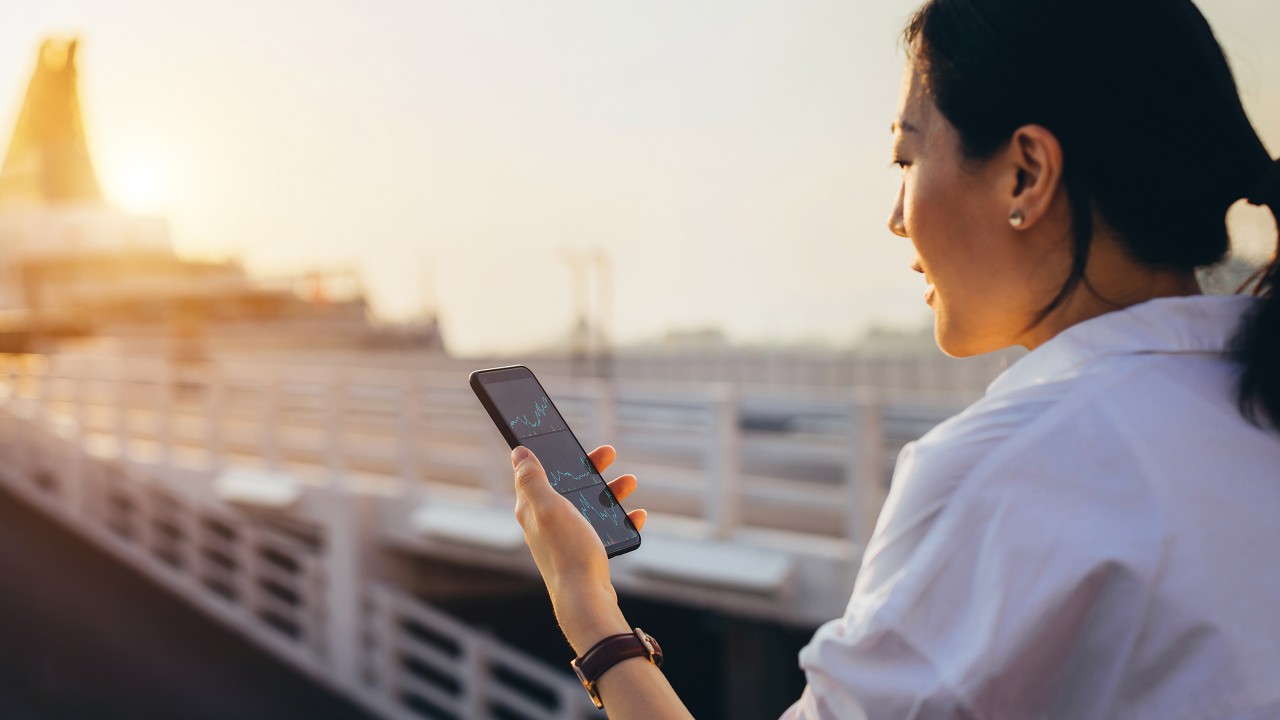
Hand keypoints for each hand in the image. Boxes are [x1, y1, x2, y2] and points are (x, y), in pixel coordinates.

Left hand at [512, 444, 647, 650]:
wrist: (586, 599)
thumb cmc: (567, 551)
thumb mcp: (549, 507)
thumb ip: (532, 479)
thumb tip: (517, 452)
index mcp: (532, 508)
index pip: (535, 472)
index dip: (548, 452)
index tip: (563, 438)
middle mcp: (546, 522)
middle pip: (567, 485)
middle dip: (589, 468)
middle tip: (608, 452)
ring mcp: (565, 537)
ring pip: (588, 505)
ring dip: (609, 491)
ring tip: (630, 481)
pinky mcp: (583, 552)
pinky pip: (603, 529)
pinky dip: (620, 520)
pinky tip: (636, 516)